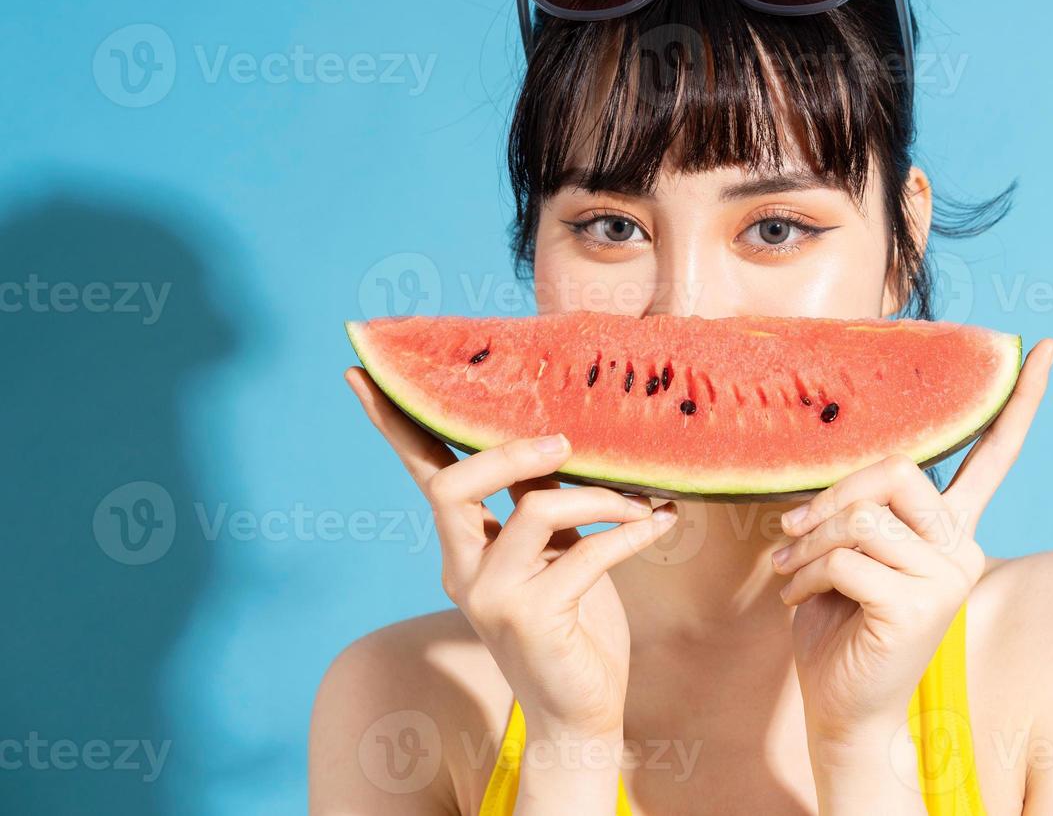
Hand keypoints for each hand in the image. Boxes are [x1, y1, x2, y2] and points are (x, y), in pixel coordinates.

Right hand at [345, 367, 677, 737]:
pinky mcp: (531, 619)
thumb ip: (543, 501)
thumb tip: (563, 436)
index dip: (394, 422)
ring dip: (598, 497)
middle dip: (511, 453)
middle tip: (565, 443)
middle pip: (453, 486)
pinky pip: (587, 553)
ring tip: (639, 502)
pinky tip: (660, 523)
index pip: (422, 473)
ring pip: (533, 511)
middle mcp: (462, 569)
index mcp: (461, 545)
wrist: (578, 710)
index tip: (363, 371)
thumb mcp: (553, 551)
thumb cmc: (571, 622)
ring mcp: (491, 597)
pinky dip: (631, 534)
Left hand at [771, 339, 1052, 744]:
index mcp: (951, 528)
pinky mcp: (919, 604)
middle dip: (832, 494)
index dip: (1018, 401)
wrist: (841, 706)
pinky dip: (806, 573)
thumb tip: (834, 478)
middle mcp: (962, 546)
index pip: (993, 456)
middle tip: (792, 529)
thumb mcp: (846, 549)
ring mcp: (947, 576)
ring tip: (790, 572)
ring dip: (807, 543)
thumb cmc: (838, 623)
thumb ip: (857, 506)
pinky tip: (800, 599)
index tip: (1043, 346)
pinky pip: (847, 556)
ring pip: (862, 515)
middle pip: (898, 469)